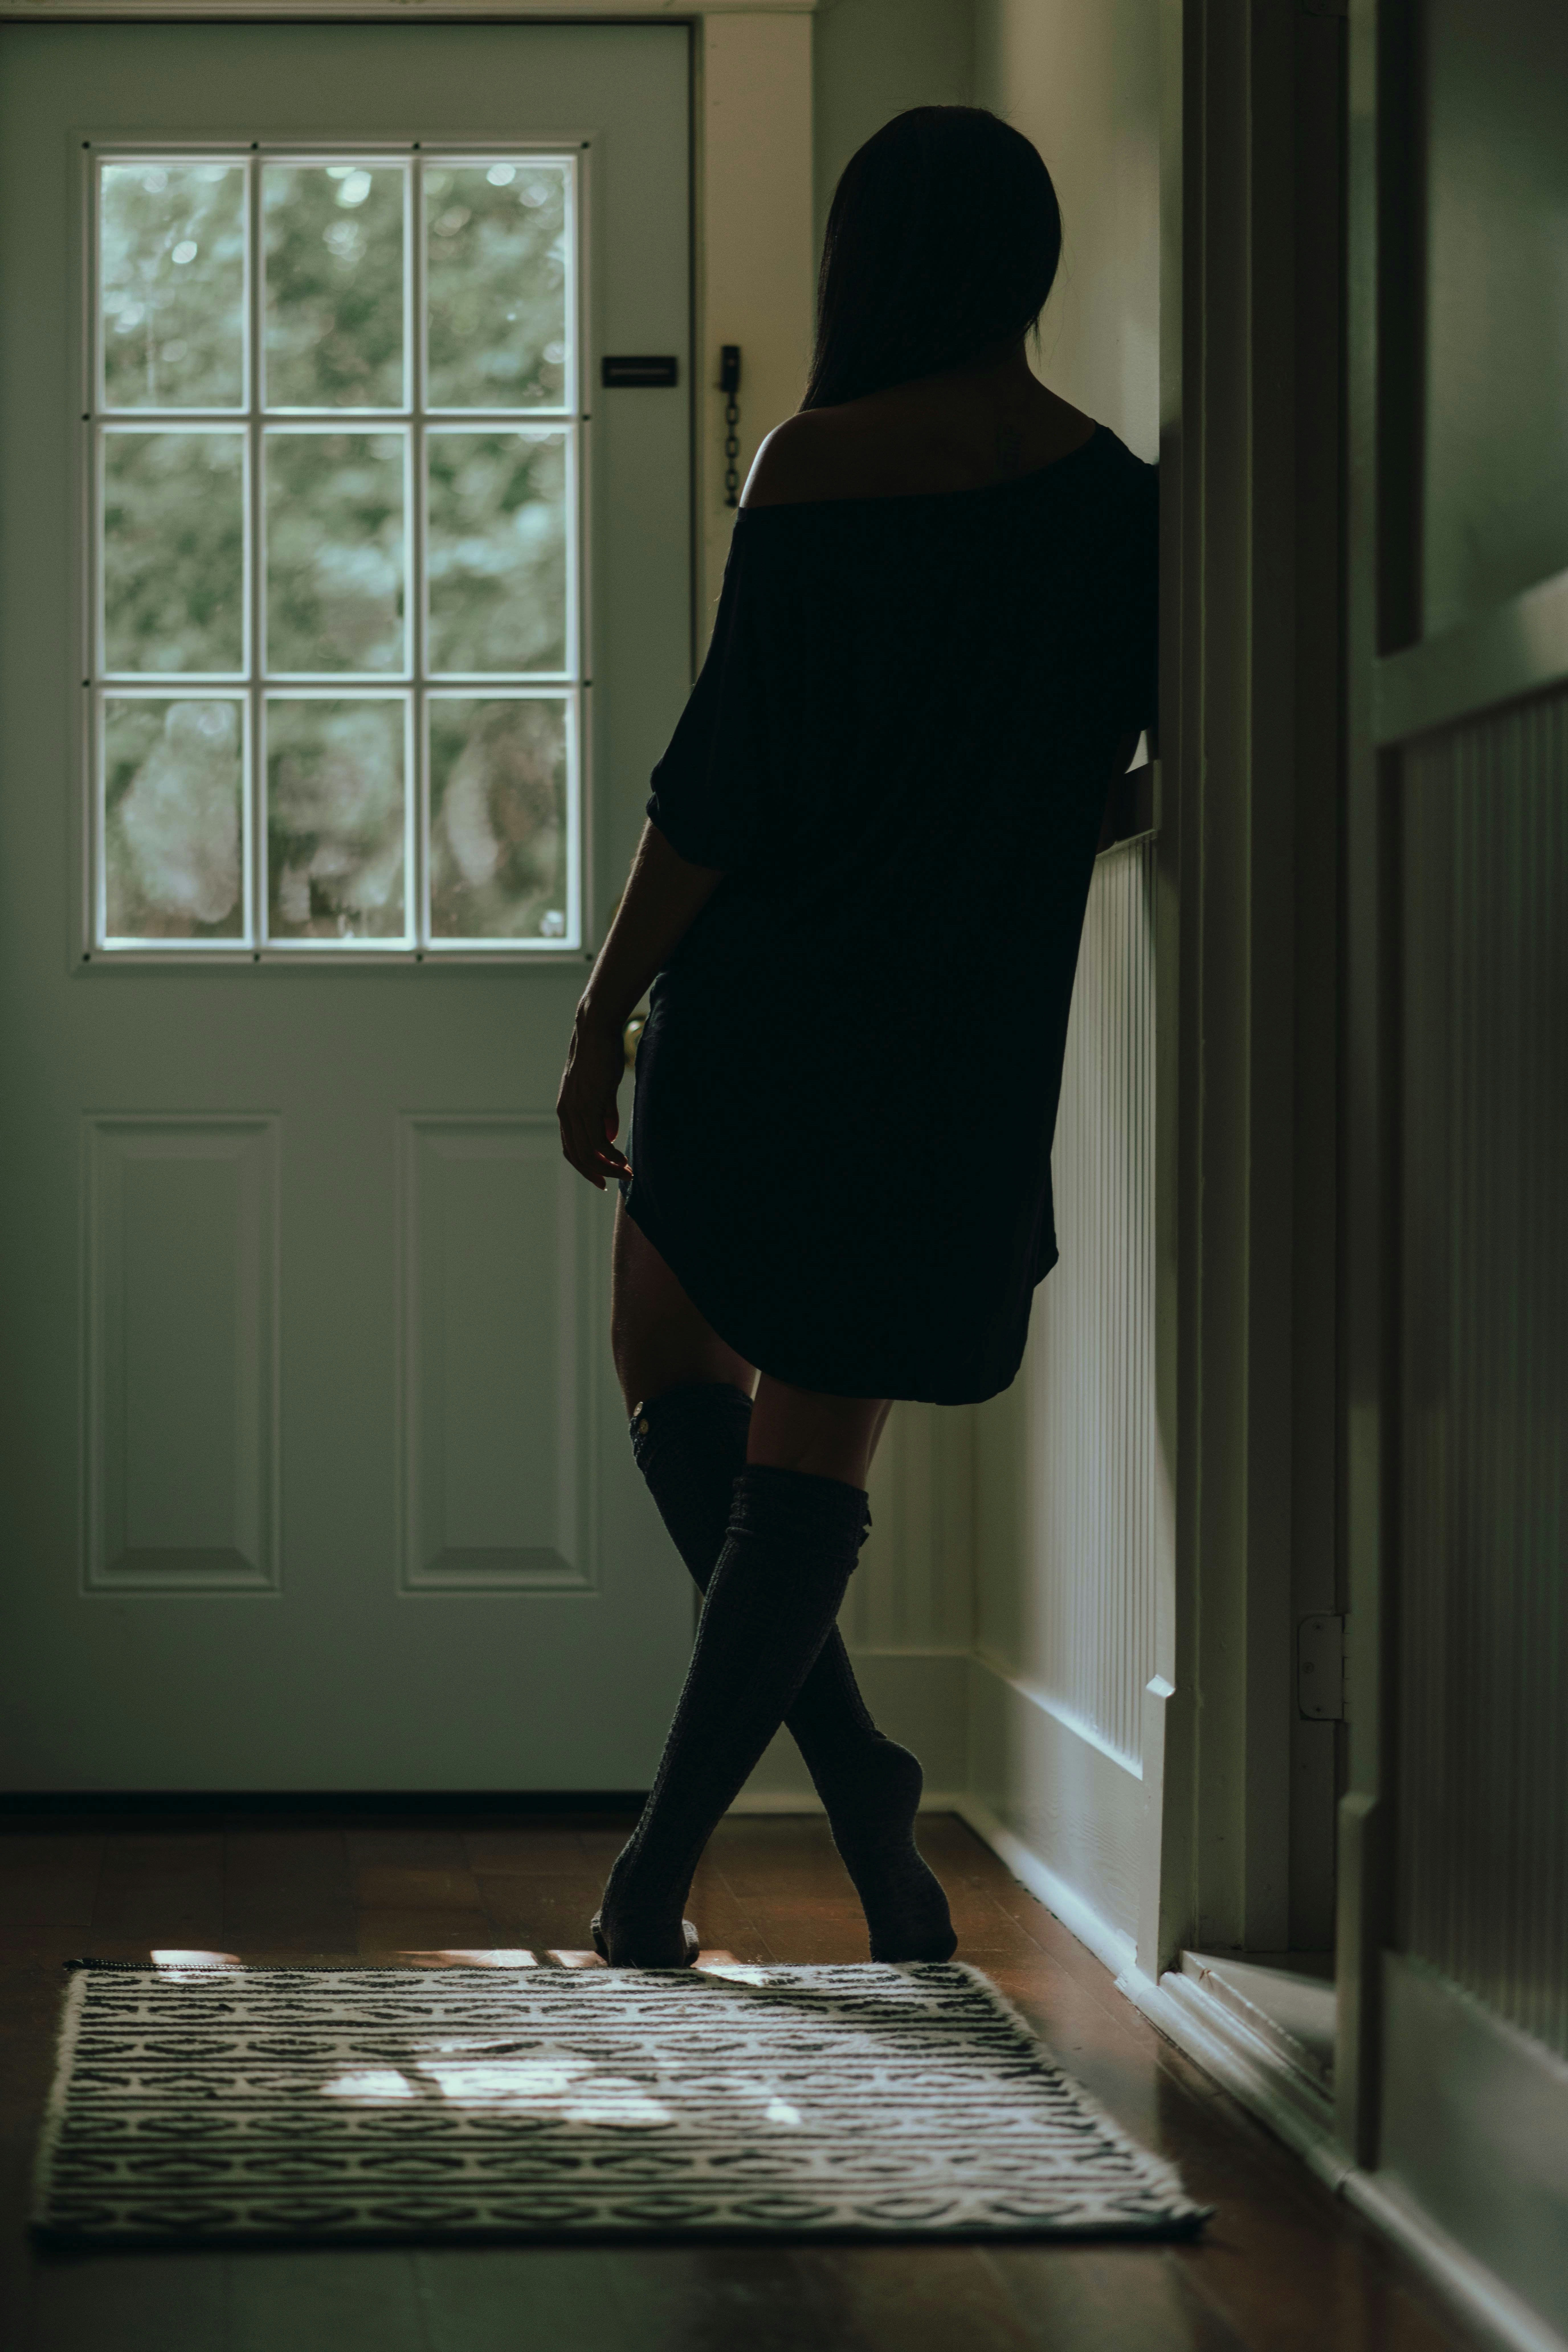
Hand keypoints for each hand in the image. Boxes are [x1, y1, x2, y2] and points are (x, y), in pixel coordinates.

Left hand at [556, 1008, 631, 1189]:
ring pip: (588, 1152)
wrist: (595, 1032)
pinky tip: (625, 1159)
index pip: (571, 1148)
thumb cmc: (600, 1057)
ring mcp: (576, 1110)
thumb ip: (604, 1114)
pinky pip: (598, 1141)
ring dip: (609, 1167)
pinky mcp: (589, 1105)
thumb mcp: (601, 1090)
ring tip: (627, 1173)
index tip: (602, 1178)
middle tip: (618, 1181)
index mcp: (566, 1111)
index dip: (586, 1167)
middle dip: (598, 1173)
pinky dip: (611, 1155)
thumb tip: (610, 1137)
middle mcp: (566, 1114)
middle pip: (577, 1156)